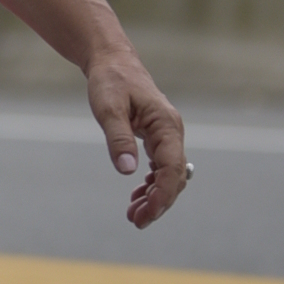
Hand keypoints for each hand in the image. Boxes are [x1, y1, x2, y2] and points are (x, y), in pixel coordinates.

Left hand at [85, 51, 188, 228]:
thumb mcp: (109, 108)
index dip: (163, 195)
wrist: (112, 62)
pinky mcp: (157, 137)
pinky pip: (161, 167)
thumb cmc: (111, 81)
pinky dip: (152, 184)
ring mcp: (166, 135)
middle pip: (175, 176)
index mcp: (166, 125)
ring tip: (134, 215)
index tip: (146, 214)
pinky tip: (137, 196)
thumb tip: (127, 171)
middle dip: (159, 202)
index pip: (173, 168)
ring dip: (155, 196)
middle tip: (136, 221)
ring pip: (169, 174)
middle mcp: (172, 132)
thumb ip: (118, 139)